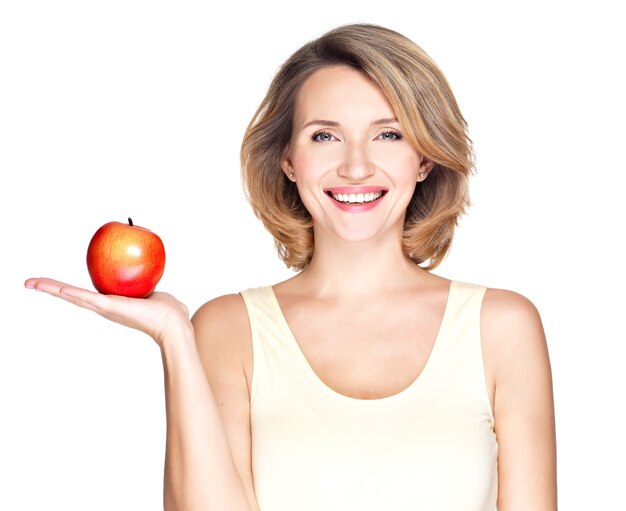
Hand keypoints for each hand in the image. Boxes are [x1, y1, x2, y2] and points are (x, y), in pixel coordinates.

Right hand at [24, 278, 190, 347]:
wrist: (174, 323)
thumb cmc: (169, 310)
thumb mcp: (154, 290)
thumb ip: (148, 283)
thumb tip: (150, 269)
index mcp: (112, 303)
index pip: (86, 294)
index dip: (69, 288)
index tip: (54, 282)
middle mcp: (104, 307)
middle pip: (72, 295)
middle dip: (51, 288)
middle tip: (30, 282)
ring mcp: (105, 308)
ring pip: (73, 296)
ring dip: (52, 288)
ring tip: (32, 282)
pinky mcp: (110, 308)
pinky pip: (87, 297)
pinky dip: (71, 292)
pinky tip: (57, 287)